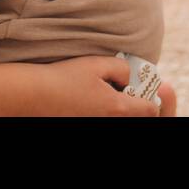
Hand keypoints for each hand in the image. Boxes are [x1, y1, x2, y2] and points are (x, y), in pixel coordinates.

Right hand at [0, 55, 173, 115]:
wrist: (34, 95)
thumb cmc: (64, 78)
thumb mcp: (96, 63)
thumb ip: (121, 68)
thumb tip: (129, 76)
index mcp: (118, 107)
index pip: (151, 110)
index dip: (153, 99)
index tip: (147, 89)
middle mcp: (110, 122)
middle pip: (138, 118)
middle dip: (139, 106)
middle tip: (136, 95)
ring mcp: (96, 124)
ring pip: (119, 117)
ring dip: (122, 108)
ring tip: (110, 94)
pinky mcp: (83, 122)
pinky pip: (104, 117)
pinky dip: (105, 111)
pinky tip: (93, 99)